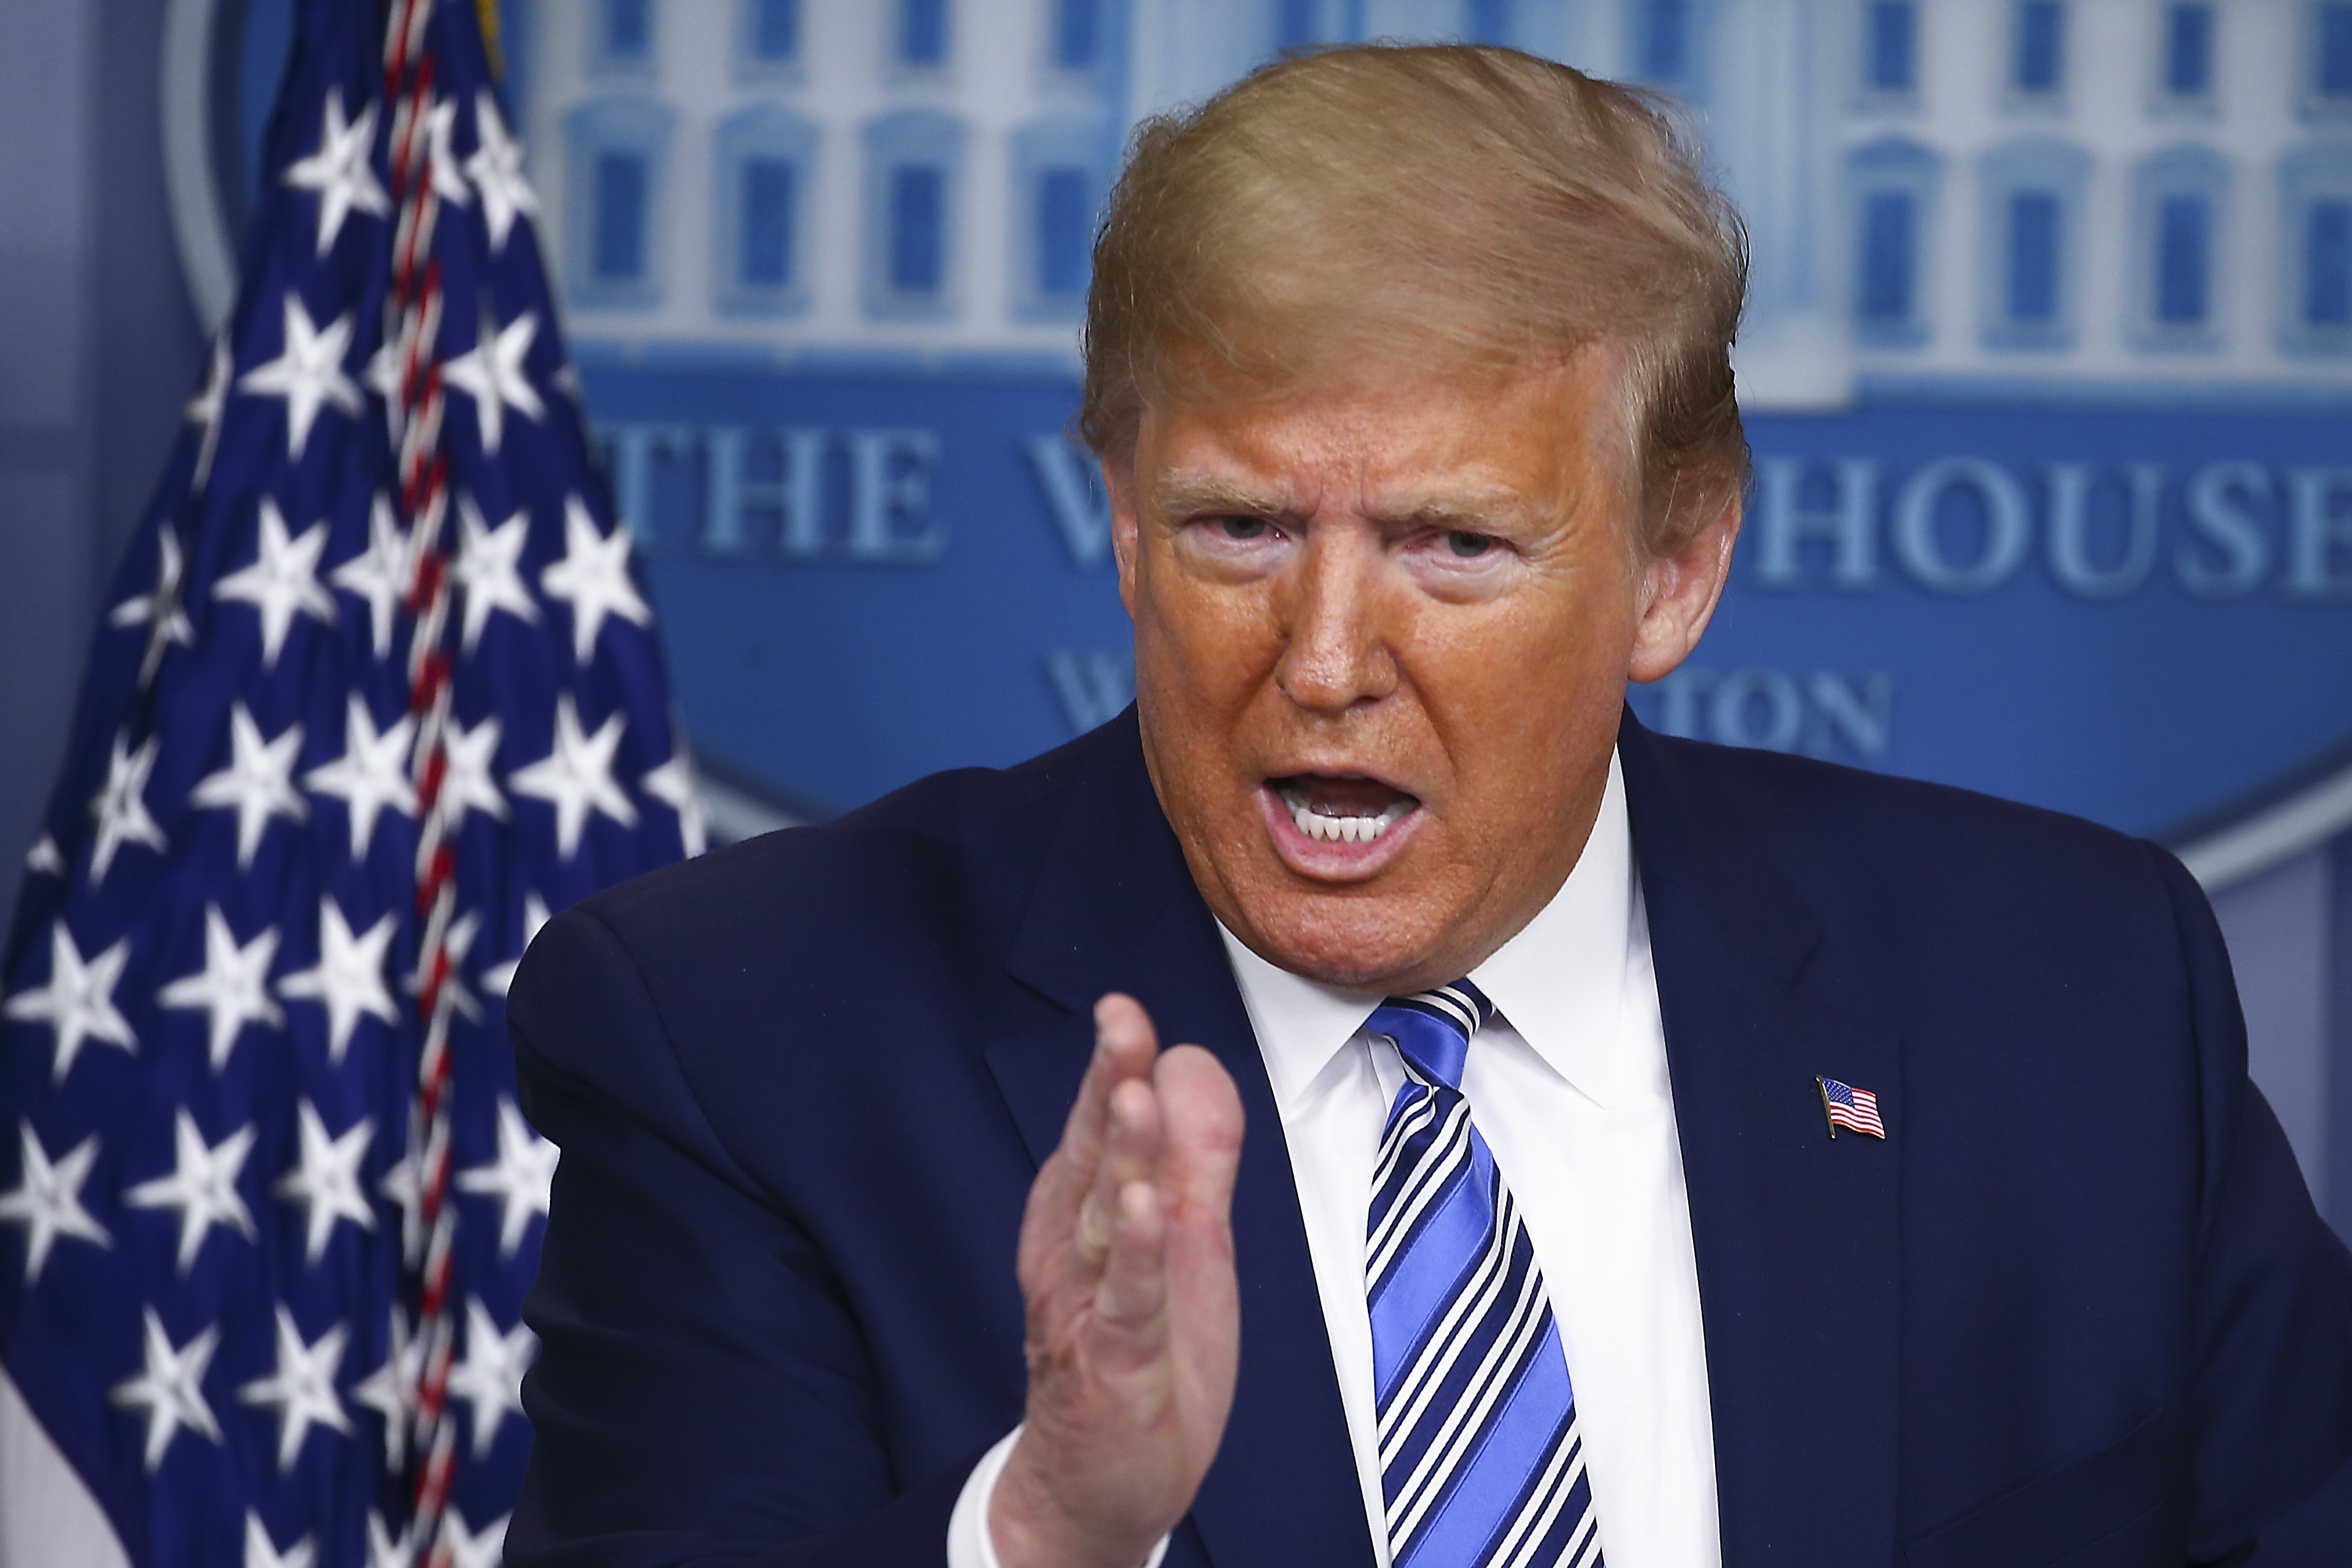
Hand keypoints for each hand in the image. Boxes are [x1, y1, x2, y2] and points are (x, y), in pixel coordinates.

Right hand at [990, 994, 1245, 1567]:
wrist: (1098, 1486)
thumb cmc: (1139, 1353)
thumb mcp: (1183, 1241)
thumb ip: (1193, 1155)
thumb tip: (1192, 1061)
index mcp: (1087, 1214)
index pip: (1099, 1126)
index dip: (1112, 1065)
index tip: (1123, 1006)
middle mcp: (1075, 1252)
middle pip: (1092, 1158)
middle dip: (1107, 1088)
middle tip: (1121, 1024)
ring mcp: (1087, 1309)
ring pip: (1103, 1223)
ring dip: (1119, 1159)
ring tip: (1132, 1100)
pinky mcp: (1111, 1368)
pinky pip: (1123, 1305)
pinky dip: (1134, 1258)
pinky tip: (1146, 1212)